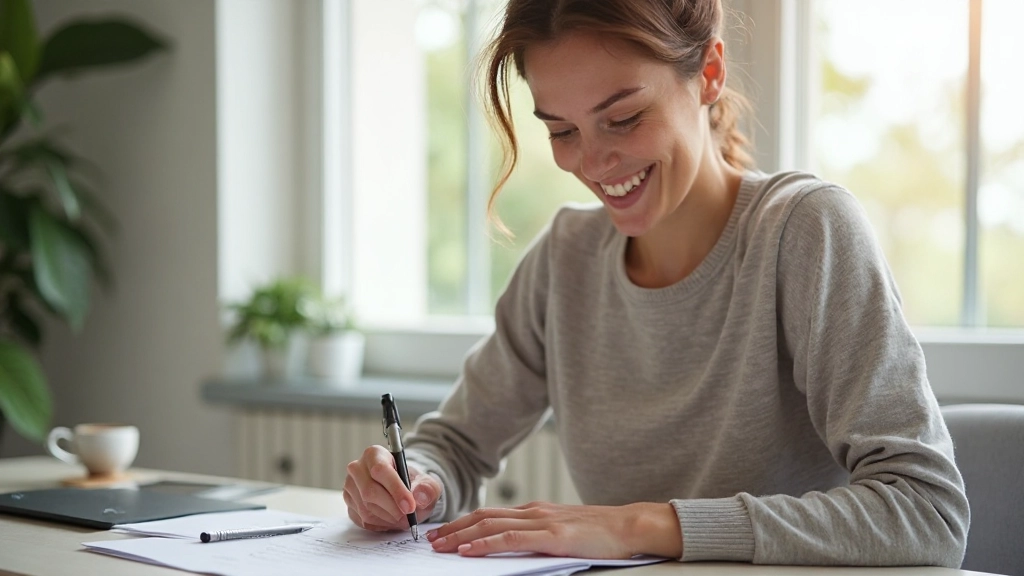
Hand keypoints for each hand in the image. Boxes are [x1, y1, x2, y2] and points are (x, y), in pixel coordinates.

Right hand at [343, 445, 442, 530]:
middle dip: (392, 508)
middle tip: (408, 517)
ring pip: (366, 508)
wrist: (404, 494)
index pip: (381, 470)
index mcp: (375, 454)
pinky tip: (391, 519)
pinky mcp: (349, 504)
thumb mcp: (428, 484)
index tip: (410, 506)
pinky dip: (380, 524)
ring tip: (402, 518)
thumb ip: (428, 489)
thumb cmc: (413, 485)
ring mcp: (350, 487)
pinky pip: (362, 520)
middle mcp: (358, 468)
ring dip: (387, 518)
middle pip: (370, 491)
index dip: (396, 490)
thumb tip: (419, 498)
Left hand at [426, 501, 682, 558]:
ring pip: (491, 525)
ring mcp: (541, 521)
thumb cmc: (599, 533)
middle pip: (483, 517)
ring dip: (461, 535)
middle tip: (430, 540)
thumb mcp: (560, 532)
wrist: (628, 527)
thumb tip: (508, 549)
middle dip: (453, 528)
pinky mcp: (552, 535)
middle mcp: (533, 511)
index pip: (489, 514)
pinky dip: (486, 544)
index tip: (442, 533)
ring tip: (440, 546)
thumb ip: (535, 537)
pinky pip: (511, 539)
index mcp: (534, 510)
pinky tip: (470, 550)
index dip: (462, 523)